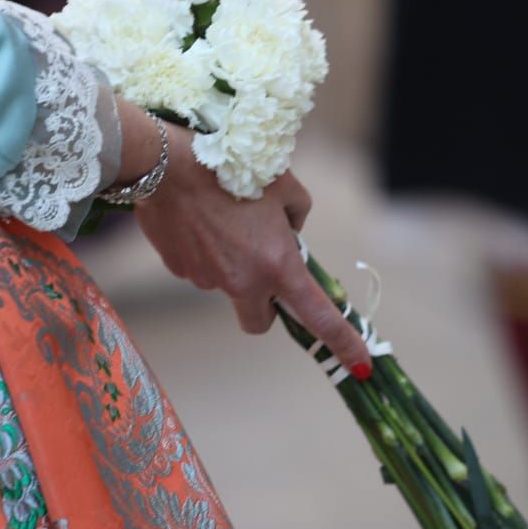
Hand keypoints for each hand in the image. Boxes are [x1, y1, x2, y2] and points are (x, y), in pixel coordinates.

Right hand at [132, 130, 373, 375]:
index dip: (342, 343)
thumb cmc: (235, 166)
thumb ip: (297, 215)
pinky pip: (198, 267)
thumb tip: (289, 231)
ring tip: (221, 219)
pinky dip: (202, 250)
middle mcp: (243, 282)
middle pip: (260, 322)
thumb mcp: (285, 186)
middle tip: (264, 273)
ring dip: (230, 266)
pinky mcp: (179, 268)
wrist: (167, 163)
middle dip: (266, 306)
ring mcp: (207, 279)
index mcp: (278, 265)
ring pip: (226, 286)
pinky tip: (197, 219)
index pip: (318, 316)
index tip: (360, 365)